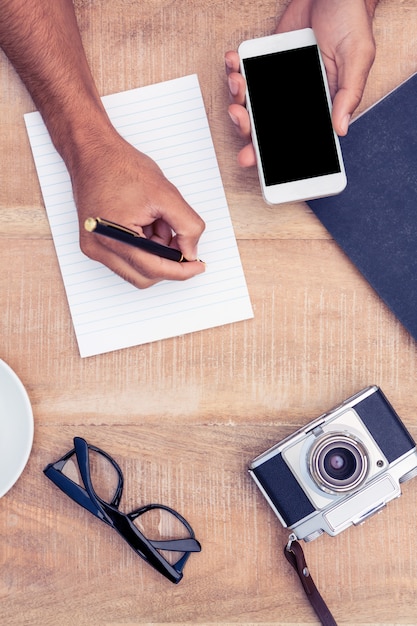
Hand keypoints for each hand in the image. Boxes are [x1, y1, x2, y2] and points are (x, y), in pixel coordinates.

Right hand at [71, 129, 205, 288]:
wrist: (93, 152)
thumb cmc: (121, 167)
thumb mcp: (166, 194)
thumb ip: (187, 226)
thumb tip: (191, 252)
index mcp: (112, 237)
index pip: (153, 269)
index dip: (181, 271)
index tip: (197, 266)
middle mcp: (98, 248)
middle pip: (144, 276)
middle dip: (167, 261)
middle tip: (180, 239)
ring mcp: (94, 247)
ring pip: (136, 269)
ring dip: (155, 254)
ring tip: (158, 223)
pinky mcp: (95, 243)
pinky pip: (126, 259)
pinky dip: (143, 248)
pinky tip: (147, 224)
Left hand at [225, 0, 376, 166]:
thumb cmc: (351, 22)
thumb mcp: (357, 58)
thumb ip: (348, 94)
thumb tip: (340, 129)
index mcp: (318, 106)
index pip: (293, 137)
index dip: (270, 151)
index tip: (252, 157)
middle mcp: (296, 99)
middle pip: (265, 126)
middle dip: (246, 127)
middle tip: (239, 115)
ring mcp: (279, 82)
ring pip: (251, 102)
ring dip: (238, 97)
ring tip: (238, 82)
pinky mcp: (267, 61)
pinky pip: (246, 71)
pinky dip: (234, 69)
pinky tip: (233, 62)